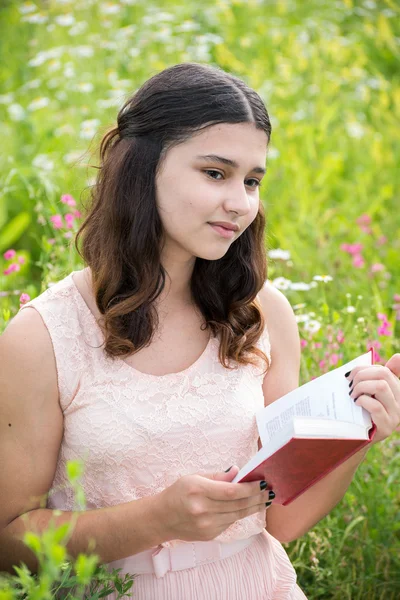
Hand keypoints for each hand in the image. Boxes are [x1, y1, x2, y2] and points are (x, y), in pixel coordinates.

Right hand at [153, 465, 273, 542]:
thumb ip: (218, 476)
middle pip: (238, 505)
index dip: (250, 488)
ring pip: (237, 515)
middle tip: (270, 490)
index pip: (232, 491)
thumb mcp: (194, 477)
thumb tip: (238, 472)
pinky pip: (230, 522)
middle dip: (257, 497)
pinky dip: (240, 514)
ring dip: (254, 507)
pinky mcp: (210, 535)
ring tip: (265, 499)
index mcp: (198, 490)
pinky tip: (249, 506)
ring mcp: (207, 525)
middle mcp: (203, 510)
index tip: (263, 482)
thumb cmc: (178, 493)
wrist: (162, 518)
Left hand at [348, 353, 399, 443]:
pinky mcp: (388, 426)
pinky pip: (376, 406)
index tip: (350, 375)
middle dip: (360, 375)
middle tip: (348, 386)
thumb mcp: (368, 392)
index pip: (387, 369)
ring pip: (381, 386)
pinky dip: (362, 401)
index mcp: (397, 389)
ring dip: (361, 387)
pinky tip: (356, 403)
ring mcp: (396, 414)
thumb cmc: (361, 411)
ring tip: (352, 395)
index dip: (365, 368)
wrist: (357, 438)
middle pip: (383, 374)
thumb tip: (398, 357)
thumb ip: (377, 376)